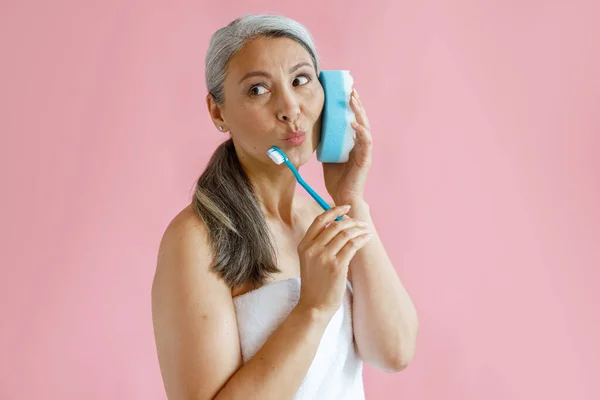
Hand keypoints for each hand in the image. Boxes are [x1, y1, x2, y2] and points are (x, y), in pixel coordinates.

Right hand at [296, 205, 373, 318]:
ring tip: (367, 229)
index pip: (319, 220)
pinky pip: (352, 245)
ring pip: (345, 233)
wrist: (313, 306)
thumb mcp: (309, 260)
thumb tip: (337, 225)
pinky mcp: (337, 266)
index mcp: (304, 245)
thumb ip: (318, 244)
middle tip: (361, 222)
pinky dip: (362, 239)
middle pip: (335, 225)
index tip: (346, 207)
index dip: (334, 210)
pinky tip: (367, 238)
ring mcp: (324, 257)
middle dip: (351, 220)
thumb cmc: (315, 283)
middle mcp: (312, 249)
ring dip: (359, 228)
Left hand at [322, 88, 372, 205]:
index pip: (354, 121)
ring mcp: (364, 152)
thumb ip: (325, 145)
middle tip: (351, 89)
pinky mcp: (365, 160)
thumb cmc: (337, 180)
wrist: (343, 198)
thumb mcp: (327, 157)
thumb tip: (312, 131)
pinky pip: (365, 142)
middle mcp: (361, 145)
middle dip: (356, 104)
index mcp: (353, 143)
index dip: (351, 107)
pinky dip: (360, 131)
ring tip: (353, 100)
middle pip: (361, 120)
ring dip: (359, 113)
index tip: (346, 92)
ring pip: (365, 127)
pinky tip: (353, 123)